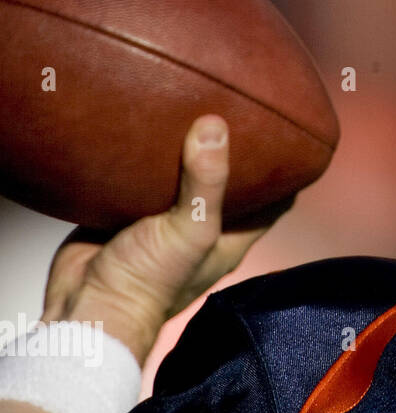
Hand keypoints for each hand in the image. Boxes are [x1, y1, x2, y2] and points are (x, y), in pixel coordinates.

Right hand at [39, 115, 288, 362]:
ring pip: (181, 178)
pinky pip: (139, 180)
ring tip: (191, 108)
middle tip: (235, 111)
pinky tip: (146, 128)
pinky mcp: (126, 215)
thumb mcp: (192, 229)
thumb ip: (206, 181)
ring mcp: (162, 221)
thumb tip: (215, 125)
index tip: (290, 138)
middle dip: (231, 152)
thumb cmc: (150, 280)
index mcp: (230, 238)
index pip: (273, 202)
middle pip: (226, 184)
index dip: (284, 173)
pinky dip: (144, 159)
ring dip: (185, 151)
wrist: (87, 303)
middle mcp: (201, 228)